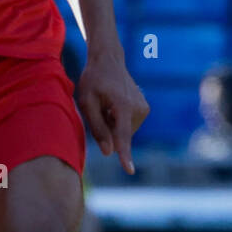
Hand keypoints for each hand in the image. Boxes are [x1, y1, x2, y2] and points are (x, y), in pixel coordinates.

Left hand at [76, 50, 148, 173]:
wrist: (109, 60)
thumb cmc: (93, 80)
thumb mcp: (87, 102)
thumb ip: (97, 128)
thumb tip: (109, 152)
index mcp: (122, 106)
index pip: (122, 136)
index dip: (124, 154)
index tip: (129, 170)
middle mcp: (138, 108)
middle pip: (119, 135)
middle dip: (107, 130)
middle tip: (99, 107)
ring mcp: (144, 109)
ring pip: (123, 132)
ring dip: (112, 124)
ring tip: (106, 104)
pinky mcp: (144, 110)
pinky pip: (127, 126)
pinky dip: (118, 121)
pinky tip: (112, 105)